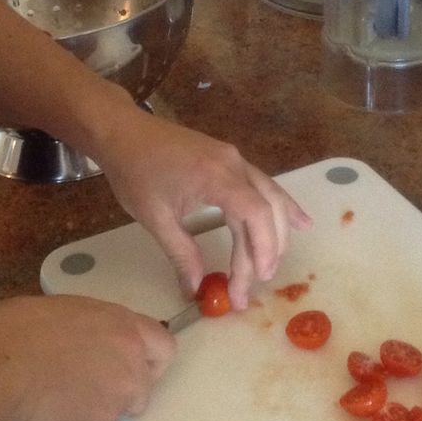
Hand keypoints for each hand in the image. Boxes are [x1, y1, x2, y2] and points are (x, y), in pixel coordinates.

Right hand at [0, 295, 175, 420]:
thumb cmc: (24, 326)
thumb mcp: (74, 311)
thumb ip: (101, 331)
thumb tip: (98, 345)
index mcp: (128, 331)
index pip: (165, 349)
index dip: (148, 360)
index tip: (131, 365)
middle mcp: (131, 370)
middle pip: (141, 390)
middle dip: (118, 392)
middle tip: (81, 384)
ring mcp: (113, 407)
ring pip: (108, 415)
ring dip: (87, 410)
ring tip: (49, 394)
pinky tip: (40, 411)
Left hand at [92, 110, 311, 308]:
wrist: (123, 131)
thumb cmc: (134, 172)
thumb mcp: (155, 217)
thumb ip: (181, 254)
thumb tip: (196, 289)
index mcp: (216, 176)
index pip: (255, 215)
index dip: (261, 250)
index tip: (249, 282)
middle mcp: (234, 164)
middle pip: (267, 209)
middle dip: (266, 250)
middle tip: (253, 285)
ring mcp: (235, 159)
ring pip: (270, 197)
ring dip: (275, 233)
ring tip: (273, 266)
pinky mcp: (230, 160)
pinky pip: (263, 185)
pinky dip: (279, 206)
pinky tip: (298, 222)